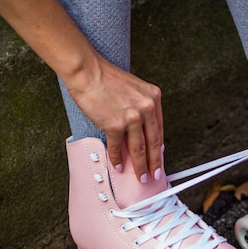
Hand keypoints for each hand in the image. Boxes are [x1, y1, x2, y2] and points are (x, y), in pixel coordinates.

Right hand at [66, 57, 163, 182]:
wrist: (87, 72)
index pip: (159, 129)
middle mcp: (146, 107)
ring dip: (140, 166)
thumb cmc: (106, 79)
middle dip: (155, 162)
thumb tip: (143, 133)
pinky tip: (118, 166)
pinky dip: (117, 159)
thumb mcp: (134, 89)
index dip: (160, 147)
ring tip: (141, 177)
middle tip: (156, 175)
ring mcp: (131, 117)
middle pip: (153, 142)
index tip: (160, 158)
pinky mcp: (115, 124)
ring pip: (139, 149)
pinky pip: (117, 147)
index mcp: (153, 97)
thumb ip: (142, 108)